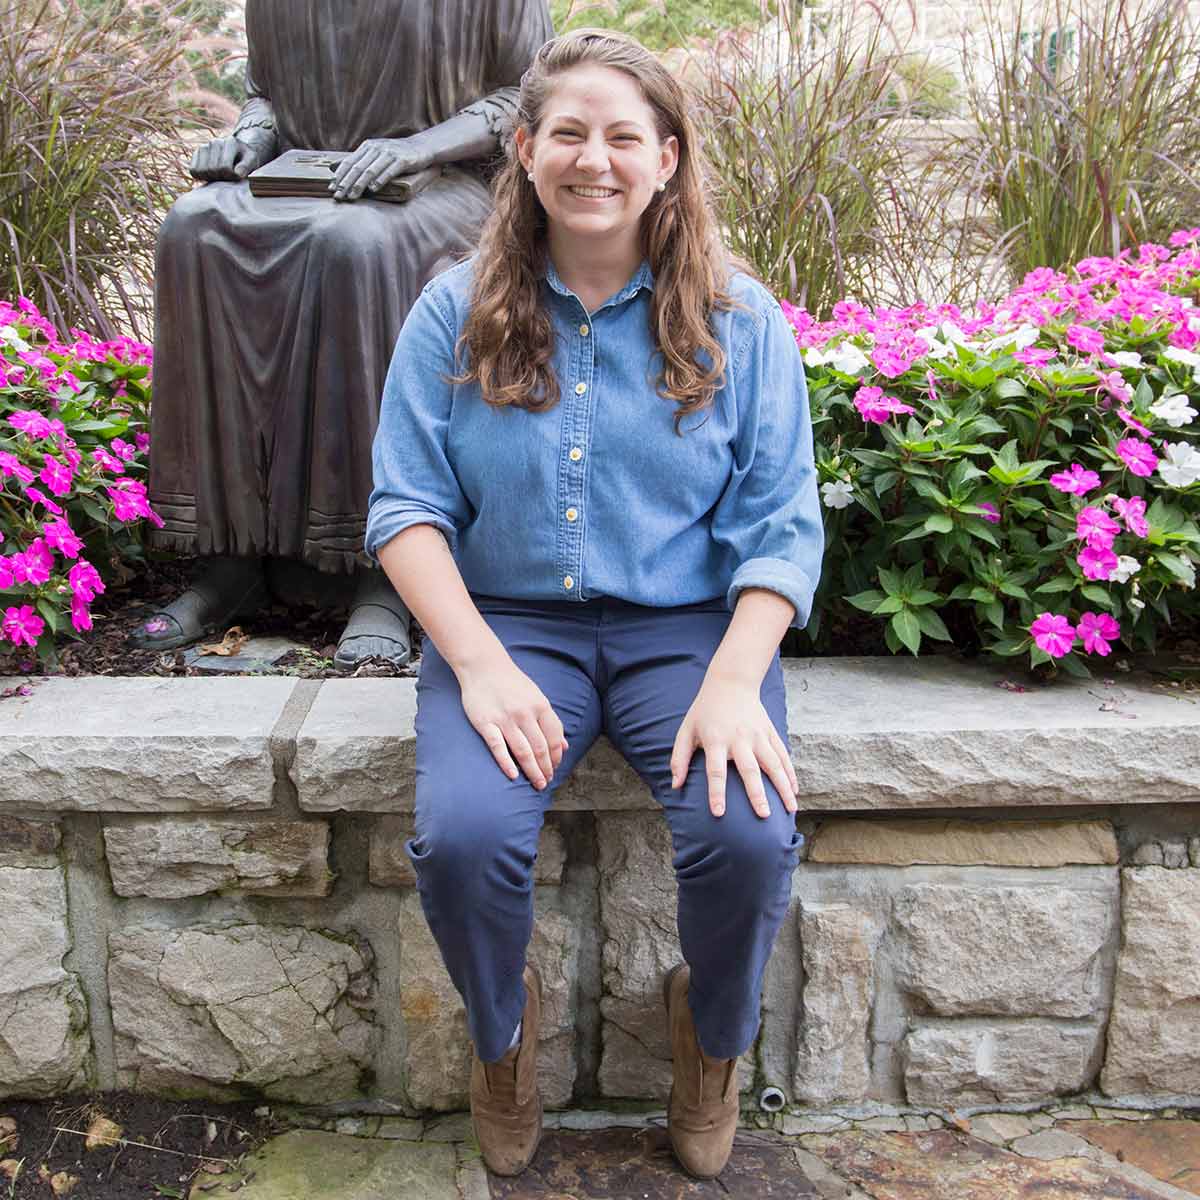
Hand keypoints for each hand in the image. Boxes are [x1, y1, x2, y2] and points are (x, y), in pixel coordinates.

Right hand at [190, 134, 271, 181]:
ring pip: (201, 171)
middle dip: (221, 177)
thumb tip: (238, 173)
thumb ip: (247, 166)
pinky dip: (202, 176)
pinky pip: (193, 171)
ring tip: (221, 174)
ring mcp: (204, 147)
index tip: (237, 175)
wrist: (238, 153)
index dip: (231, 176)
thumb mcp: (252, 161)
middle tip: (229, 176)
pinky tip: (211, 174)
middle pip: (212, 170)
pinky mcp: (196, 153)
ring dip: (211, 178)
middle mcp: (215, 142)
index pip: (224, 167)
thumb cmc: (247, 159)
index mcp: (230, 142)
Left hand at [330, 137, 431, 200]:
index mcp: (367, 147)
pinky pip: (389, 171)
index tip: (332, 189)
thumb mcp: (375, 154)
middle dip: (346, 183)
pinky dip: (380, 180)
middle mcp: (376, 148)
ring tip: (352, 196)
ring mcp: (389, 153)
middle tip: (339, 197)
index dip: (339, 176)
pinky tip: (373, 189)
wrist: (421, 147)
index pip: (349, 162)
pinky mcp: (402, 159)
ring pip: (370, 170)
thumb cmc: (396, 154)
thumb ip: (358, 161)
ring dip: (360, 185)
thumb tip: (333, 168)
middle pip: (358, 168)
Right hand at [456, 653, 567, 790]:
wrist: (483, 666)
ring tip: (537, 783)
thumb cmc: (512, 683)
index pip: (554, 737)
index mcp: (540, 706)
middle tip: (546, 782)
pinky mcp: (485, 723)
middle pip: (540, 748)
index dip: (556, 756)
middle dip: (546, 768)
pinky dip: (507, 763)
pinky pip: (498, 747)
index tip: (555, 768)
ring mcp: (505, 719)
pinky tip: (514, 775)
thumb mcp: (536, 697)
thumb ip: (551, 721)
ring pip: (523, 751)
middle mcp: (525, 713)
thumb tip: (565, 746)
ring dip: (532, 771)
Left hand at [670, 676, 797, 818]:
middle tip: (764, 816)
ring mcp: (758, 735)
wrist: (730, 683)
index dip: (716, 792)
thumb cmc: (704, 711)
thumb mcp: (686, 730)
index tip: (719, 813)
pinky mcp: (770, 732)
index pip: (715, 771)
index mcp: (715, 740)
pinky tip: (794, 791)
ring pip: (774, 764)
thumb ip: (678, 758)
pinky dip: (790, 773)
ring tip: (791, 809)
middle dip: (757, 794)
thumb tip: (675, 786)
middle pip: (749, 769)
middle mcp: (739, 738)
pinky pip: (783, 755)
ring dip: (783, 787)